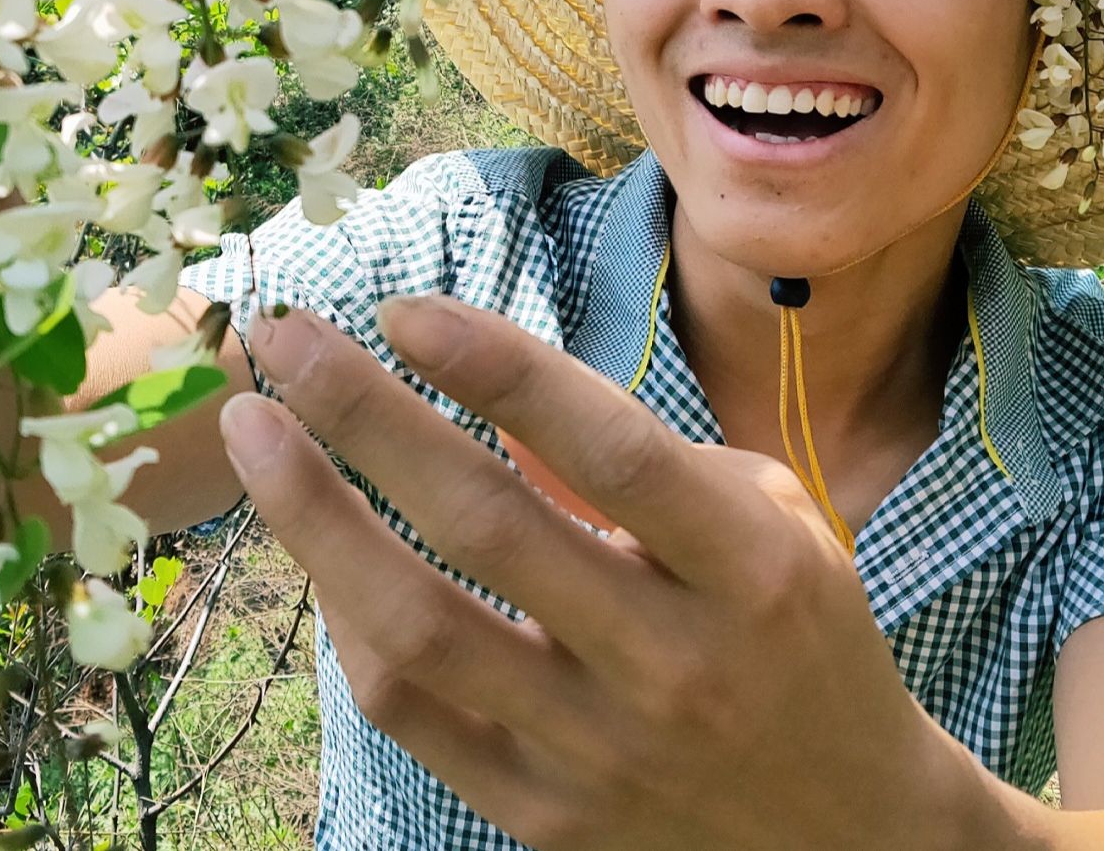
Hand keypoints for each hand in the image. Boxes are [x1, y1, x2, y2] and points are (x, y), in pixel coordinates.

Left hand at [221, 297, 993, 850]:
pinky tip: (318, 548)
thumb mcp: (773, 524)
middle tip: (284, 336)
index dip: (499, 369)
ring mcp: (602, 750)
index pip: (609, 450)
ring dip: (317, 518)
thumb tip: (496, 394)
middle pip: (487, 526)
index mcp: (751, 569)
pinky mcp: (545, 819)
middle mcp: (675, 662)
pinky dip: (350, 624)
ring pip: (421, 629)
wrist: (851, 838)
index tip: (401, 306)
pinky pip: (413, 715)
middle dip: (365, 416)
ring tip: (252, 430)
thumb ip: (645, 460)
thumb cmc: (798, 639)